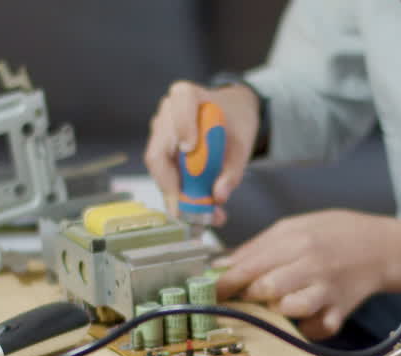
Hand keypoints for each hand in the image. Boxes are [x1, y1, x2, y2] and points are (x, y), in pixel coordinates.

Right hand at [143, 81, 259, 223]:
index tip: (190, 148)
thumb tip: (219, 196)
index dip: (182, 127)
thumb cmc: (235, 123)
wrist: (231, 116)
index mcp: (187, 96)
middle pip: (159, 151)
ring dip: (176, 194)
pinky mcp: (159, 149)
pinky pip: (163, 174)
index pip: (179, 107)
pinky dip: (177, 193)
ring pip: (159, 168)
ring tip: (200, 215)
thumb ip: (233, 170)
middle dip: (172, 185)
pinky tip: (194, 206)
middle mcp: (167, 112)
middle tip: (188, 210)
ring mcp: (159, 131)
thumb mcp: (242, 144)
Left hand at [214, 210, 396, 339]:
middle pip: (265, 289)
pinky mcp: (340, 312)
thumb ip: (257, 246)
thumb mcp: (294, 226)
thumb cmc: (334, 233)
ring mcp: (327, 291)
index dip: (225, 283)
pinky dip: (305, 328)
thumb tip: (221, 265)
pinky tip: (304, 316)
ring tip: (278, 303)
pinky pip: (315, 330)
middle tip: (246, 296)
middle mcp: (311, 266)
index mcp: (296, 241)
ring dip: (277, 311)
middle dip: (249, 295)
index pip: (249, 266)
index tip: (212, 292)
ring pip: (289, 310)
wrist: (381, 246)